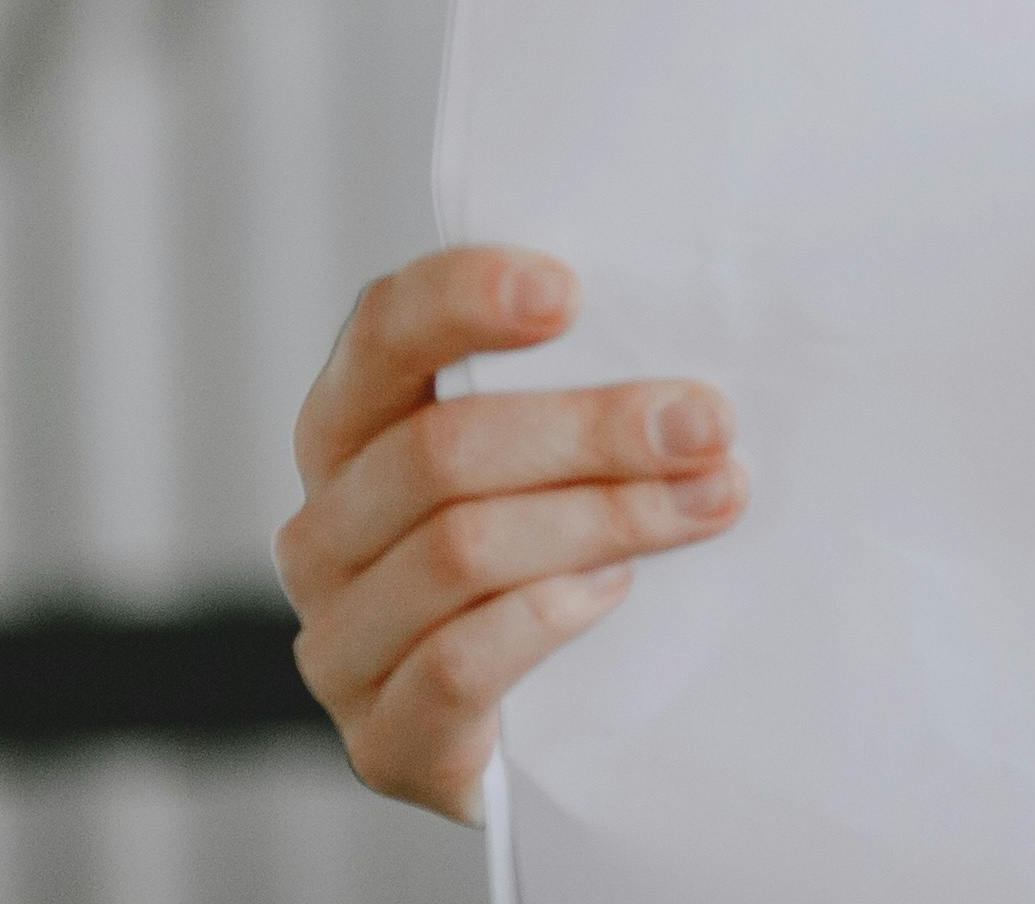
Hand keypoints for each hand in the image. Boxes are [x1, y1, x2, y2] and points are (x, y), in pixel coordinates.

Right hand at [280, 247, 743, 816]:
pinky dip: (546, 617)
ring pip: (457, 550)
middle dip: (588, 429)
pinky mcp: (384, 740)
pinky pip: (456, 665)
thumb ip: (581, 388)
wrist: (546, 742)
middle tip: (705, 422)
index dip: (463, 299)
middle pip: (439, 449)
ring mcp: (341, 642)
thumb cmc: (560, 558)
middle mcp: (325, 532)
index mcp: (353, 432)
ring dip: (602, 518)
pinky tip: (615, 591)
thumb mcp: (556, 459)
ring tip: (709, 501)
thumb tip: (680, 352)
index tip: (569, 293)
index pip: (382, 334)